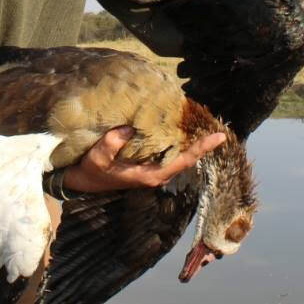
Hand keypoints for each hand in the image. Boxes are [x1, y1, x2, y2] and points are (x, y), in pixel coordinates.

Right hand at [61, 125, 226, 192]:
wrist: (84, 180)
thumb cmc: (92, 170)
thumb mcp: (97, 158)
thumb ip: (111, 144)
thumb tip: (129, 128)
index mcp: (150, 175)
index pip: (183, 160)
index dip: (201, 148)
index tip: (219, 137)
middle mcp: (157, 174)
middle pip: (187, 158)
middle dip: (202, 143)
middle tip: (218, 124)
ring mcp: (154, 170)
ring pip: (180, 155)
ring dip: (192, 141)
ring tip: (205, 122)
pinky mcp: (149, 165)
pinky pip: (171, 152)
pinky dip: (179, 140)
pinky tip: (182, 127)